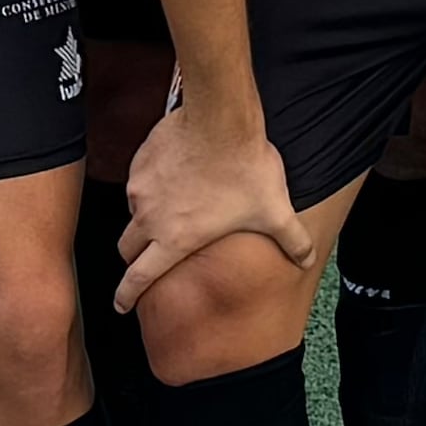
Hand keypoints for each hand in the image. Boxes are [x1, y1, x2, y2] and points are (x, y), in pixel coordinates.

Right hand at [116, 106, 309, 313]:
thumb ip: (292, 240)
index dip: (126, 295)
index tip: (119, 305)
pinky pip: (138, 182)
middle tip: (143, 259)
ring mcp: (140, 189)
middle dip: (133, 258)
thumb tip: (306, 259)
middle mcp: (150, 218)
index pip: (138, 278)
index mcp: (175, 240)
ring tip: (172, 208)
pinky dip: (150, 186)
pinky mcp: (139, 162)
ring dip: (146, 217)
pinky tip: (174, 176)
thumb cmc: (245, 168)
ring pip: (133, 213)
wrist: (221, 120)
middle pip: (127, 248)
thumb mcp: (274, 211)